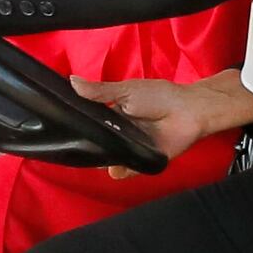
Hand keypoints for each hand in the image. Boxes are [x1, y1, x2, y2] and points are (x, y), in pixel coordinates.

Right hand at [73, 72, 252, 157]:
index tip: (63, 131)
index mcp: (113, 115)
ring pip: (109, 160)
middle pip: (97, 145)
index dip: (79, 129)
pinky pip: (126, 172)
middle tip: (78, 147)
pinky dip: (119, 171)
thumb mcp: (125, 90)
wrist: (189, 111)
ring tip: (98, 156)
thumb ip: (100, 91)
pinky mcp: (143, 162)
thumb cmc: (159, 96)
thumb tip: (72, 81)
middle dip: (89, 147)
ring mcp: (131, 149)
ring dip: (102, 160)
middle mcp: (120, 134)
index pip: (90, 125)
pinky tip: (114, 167)